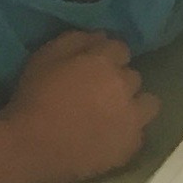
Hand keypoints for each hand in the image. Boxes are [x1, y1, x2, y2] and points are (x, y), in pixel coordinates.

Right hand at [1, 31, 155, 182]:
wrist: (34, 146)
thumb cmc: (34, 97)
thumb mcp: (45, 57)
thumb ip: (75, 41)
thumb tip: (100, 36)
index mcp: (104, 62)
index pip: (121, 48)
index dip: (108, 56)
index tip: (96, 64)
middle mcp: (125, 87)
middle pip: (133, 76)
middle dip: (120, 80)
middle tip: (100, 92)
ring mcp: (133, 118)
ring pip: (148, 104)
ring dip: (135, 104)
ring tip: (115, 114)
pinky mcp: (131, 146)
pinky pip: (139, 133)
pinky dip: (128, 132)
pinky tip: (110, 137)